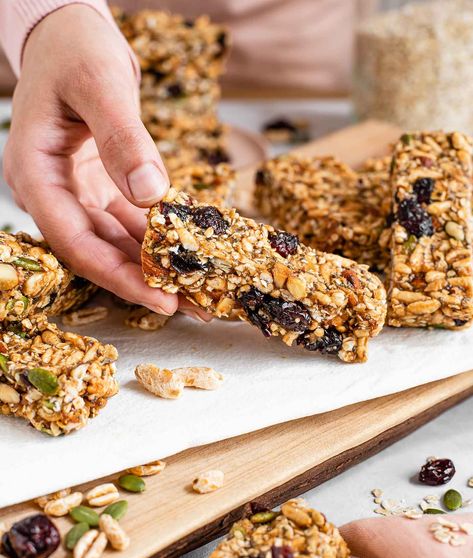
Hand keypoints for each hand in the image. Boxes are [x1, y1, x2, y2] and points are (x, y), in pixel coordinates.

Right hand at [3, 5, 184, 315]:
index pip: (74, 241)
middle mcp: (52, 191)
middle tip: (192, 306)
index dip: (118, 275)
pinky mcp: (100, 186)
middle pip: (98, 251)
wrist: (71, 33)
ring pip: (116, 241)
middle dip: (144, 282)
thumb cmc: (75, 48)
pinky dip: (157, 238)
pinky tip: (186, 254)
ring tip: (197, 290)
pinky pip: (129, 220)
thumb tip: (151, 195)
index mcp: (35, 173)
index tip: (161, 299)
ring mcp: (76, 191)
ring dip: (154, 266)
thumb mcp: (99, 84)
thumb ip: (123, 138)